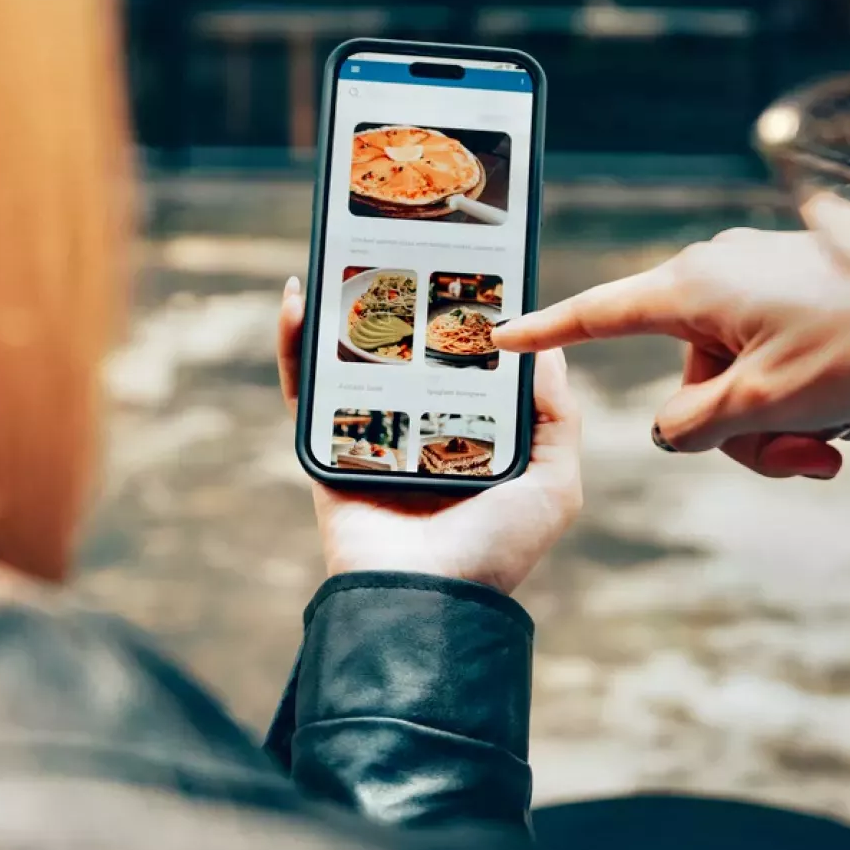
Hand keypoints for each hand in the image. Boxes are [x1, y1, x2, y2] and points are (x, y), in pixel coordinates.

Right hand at [278, 278, 583, 594]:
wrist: (425, 602)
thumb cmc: (494, 552)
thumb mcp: (552, 484)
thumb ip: (555, 418)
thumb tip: (547, 351)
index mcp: (474, 438)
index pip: (469, 365)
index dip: (468, 318)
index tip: (470, 267)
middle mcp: (422, 433)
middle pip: (408, 354)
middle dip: (402, 302)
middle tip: (403, 247)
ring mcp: (370, 438)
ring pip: (352, 361)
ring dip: (344, 310)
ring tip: (347, 257)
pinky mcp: (324, 448)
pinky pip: (303, 390)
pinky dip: (294, 345)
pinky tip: (298, 299)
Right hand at [492, 196, 849, 478]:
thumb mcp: (766, 402)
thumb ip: (696, 426)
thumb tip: (676, 430)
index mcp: (695, 286)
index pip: (600, 314)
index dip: (549, 332)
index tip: (502, 334)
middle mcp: (721, 273)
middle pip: (692, 380)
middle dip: (740, 434)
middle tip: (803, 458)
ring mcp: (764, 280)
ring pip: (742, 381)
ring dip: (783, 425)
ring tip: (840, 436)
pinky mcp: (803, 290)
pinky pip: (779, 360)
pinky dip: (807, 397)